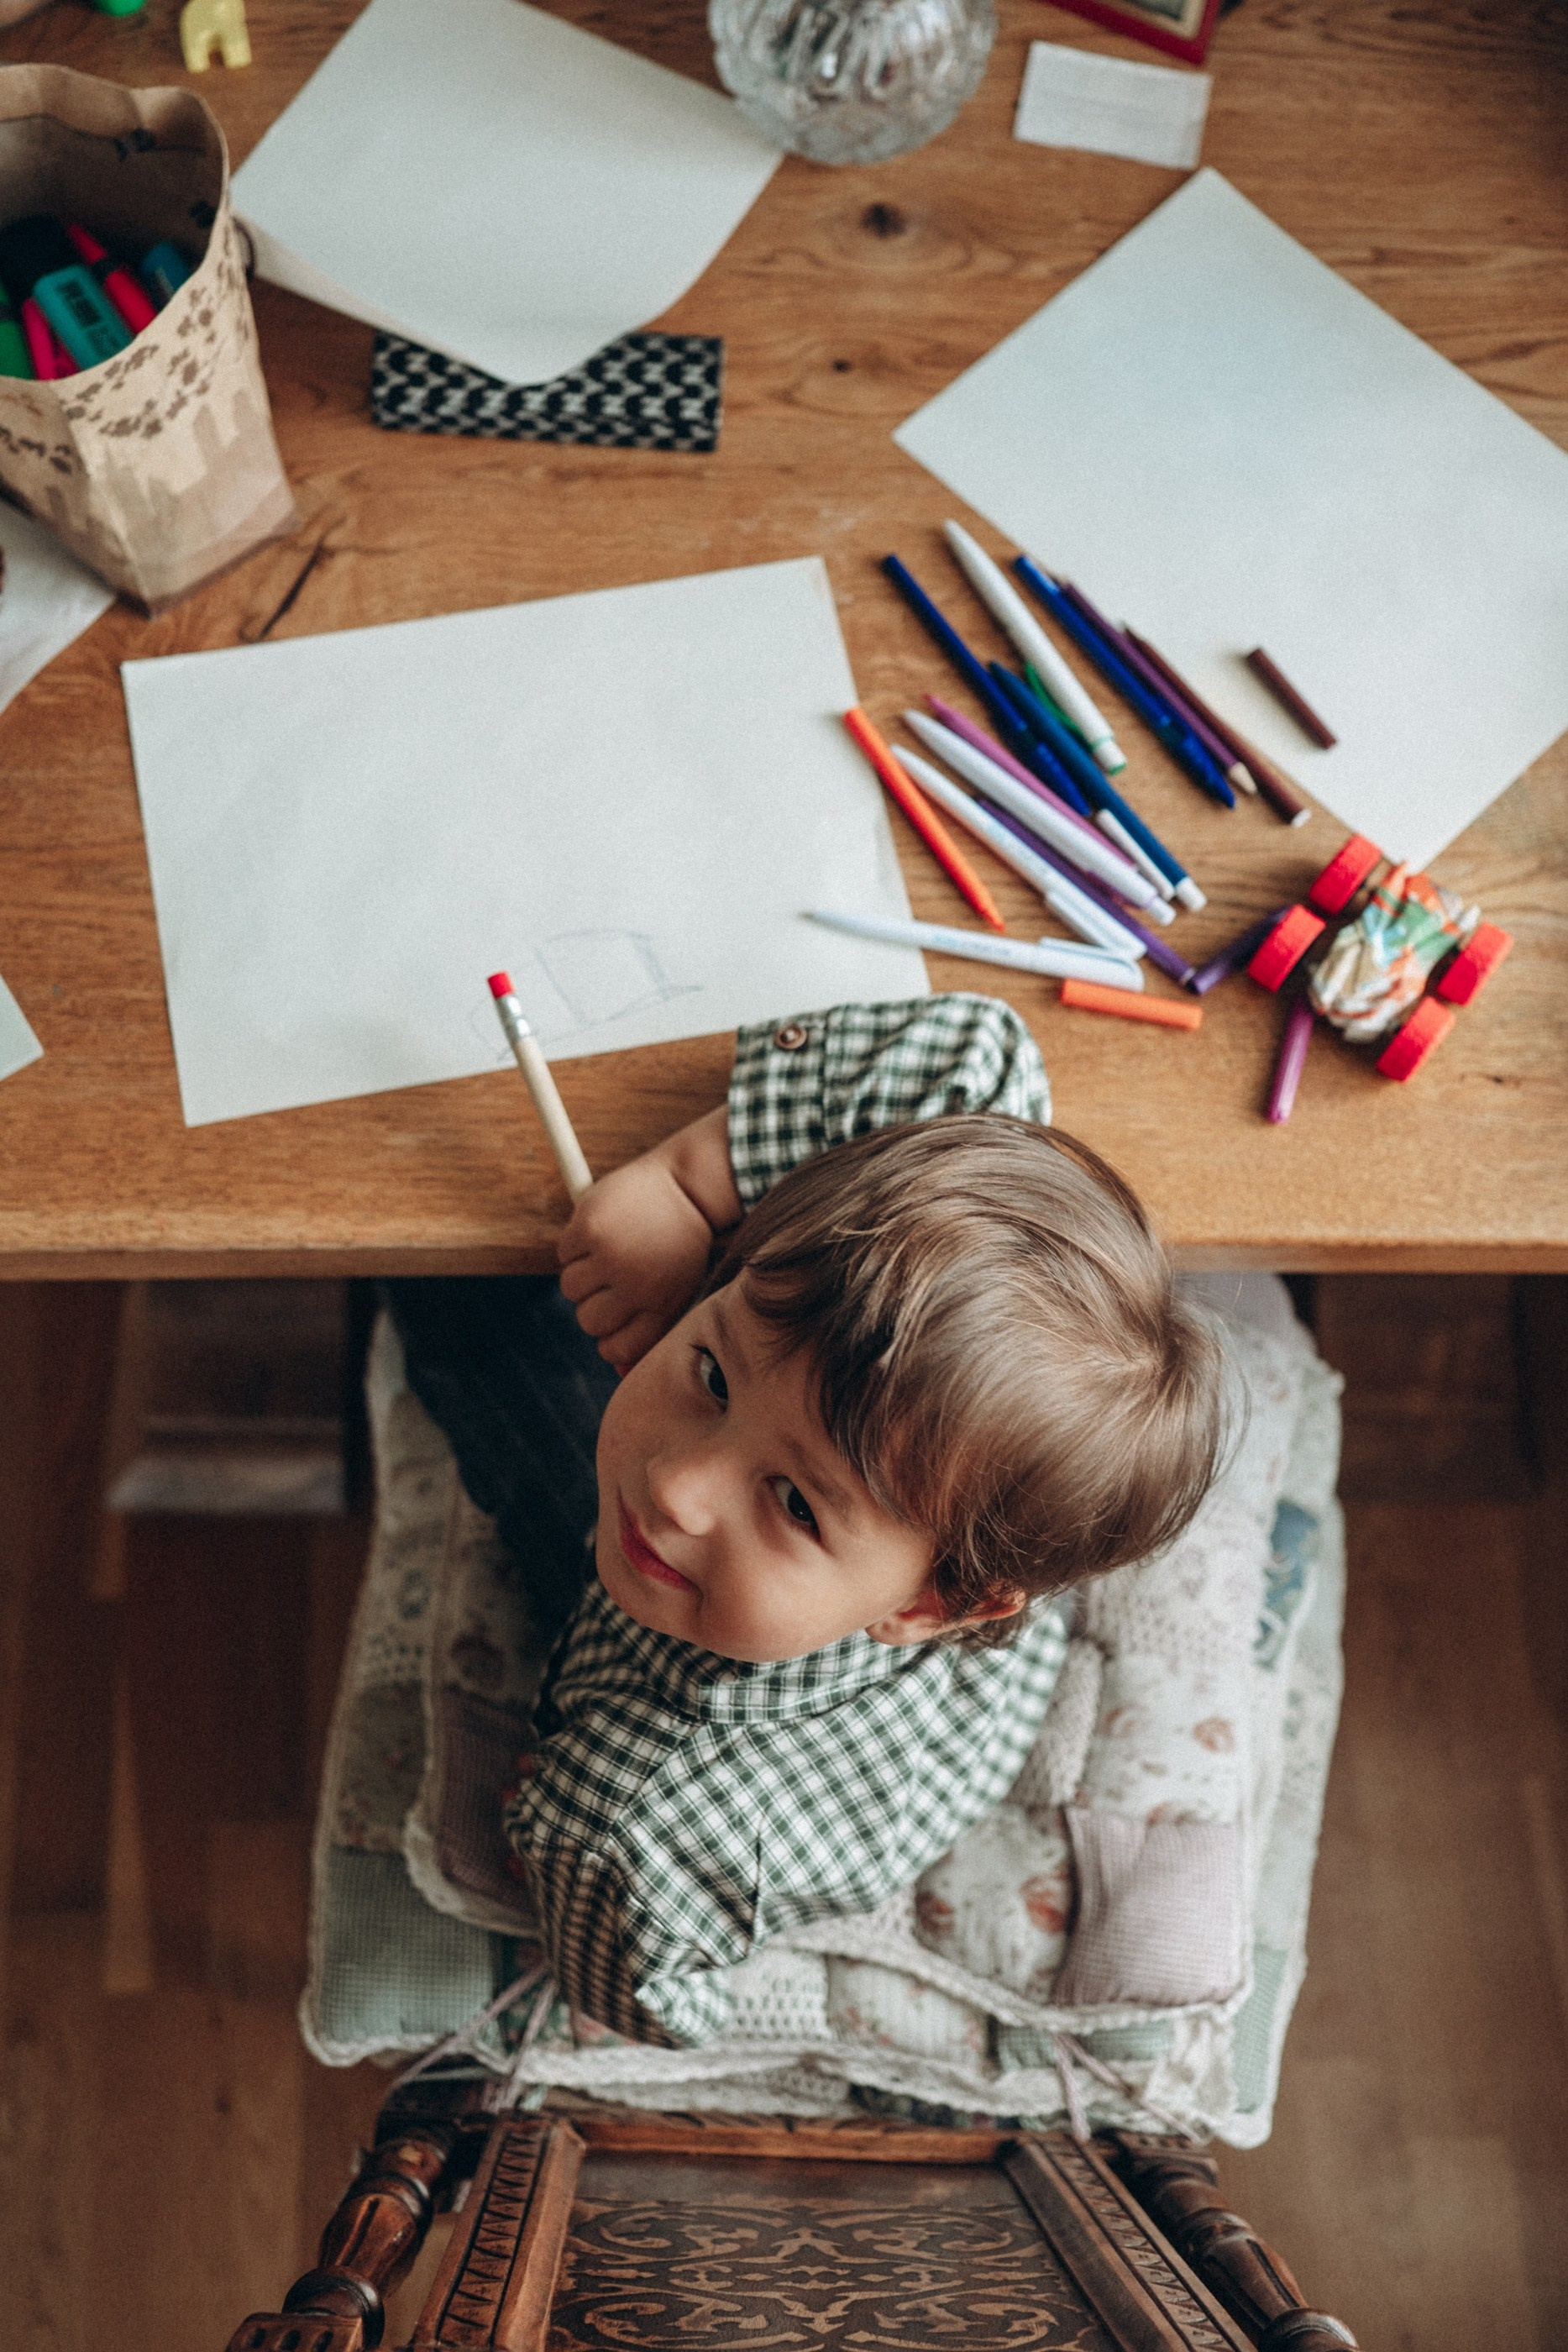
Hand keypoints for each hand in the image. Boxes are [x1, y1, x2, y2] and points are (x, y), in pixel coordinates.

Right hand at [557, 1108, 741, 1371]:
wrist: (692, 1183)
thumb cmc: (684, 1244)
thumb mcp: (678, 1292)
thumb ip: (649, 1332)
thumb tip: (618, 1372)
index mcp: (661, 1306)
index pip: (615, 1349)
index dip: (609, 1341)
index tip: (614, 1322)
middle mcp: (636, 1285)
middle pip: (588, 1321)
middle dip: (594, 1304)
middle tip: (611, 1280)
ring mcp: (611, 1255)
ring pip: (570, 1289)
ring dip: (583, 1273)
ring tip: (609, 1251)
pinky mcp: (590, 1226)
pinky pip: (564, 1253)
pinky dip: (577, 1244)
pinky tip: (603, 1229)